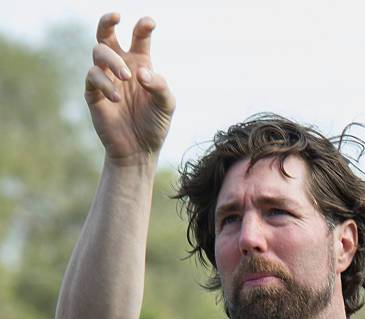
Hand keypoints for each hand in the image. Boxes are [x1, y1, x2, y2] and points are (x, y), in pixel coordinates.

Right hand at [84, 13, 175, 163]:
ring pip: (99, 51)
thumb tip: (141, 72)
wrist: (139, 151)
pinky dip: (104, 83)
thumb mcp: (166, 105)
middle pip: (107, 34)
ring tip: (126, 77)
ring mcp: (106, 79)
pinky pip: (92, 76)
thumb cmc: (155, 126)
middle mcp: (121, 67)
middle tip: (117, 17)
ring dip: (112, 60)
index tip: (149, 24)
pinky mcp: (93, 94)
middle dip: (108, 21)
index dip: (143, 27)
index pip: (139, 38)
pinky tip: (117, 98)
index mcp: (141, 65)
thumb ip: (159, 85)